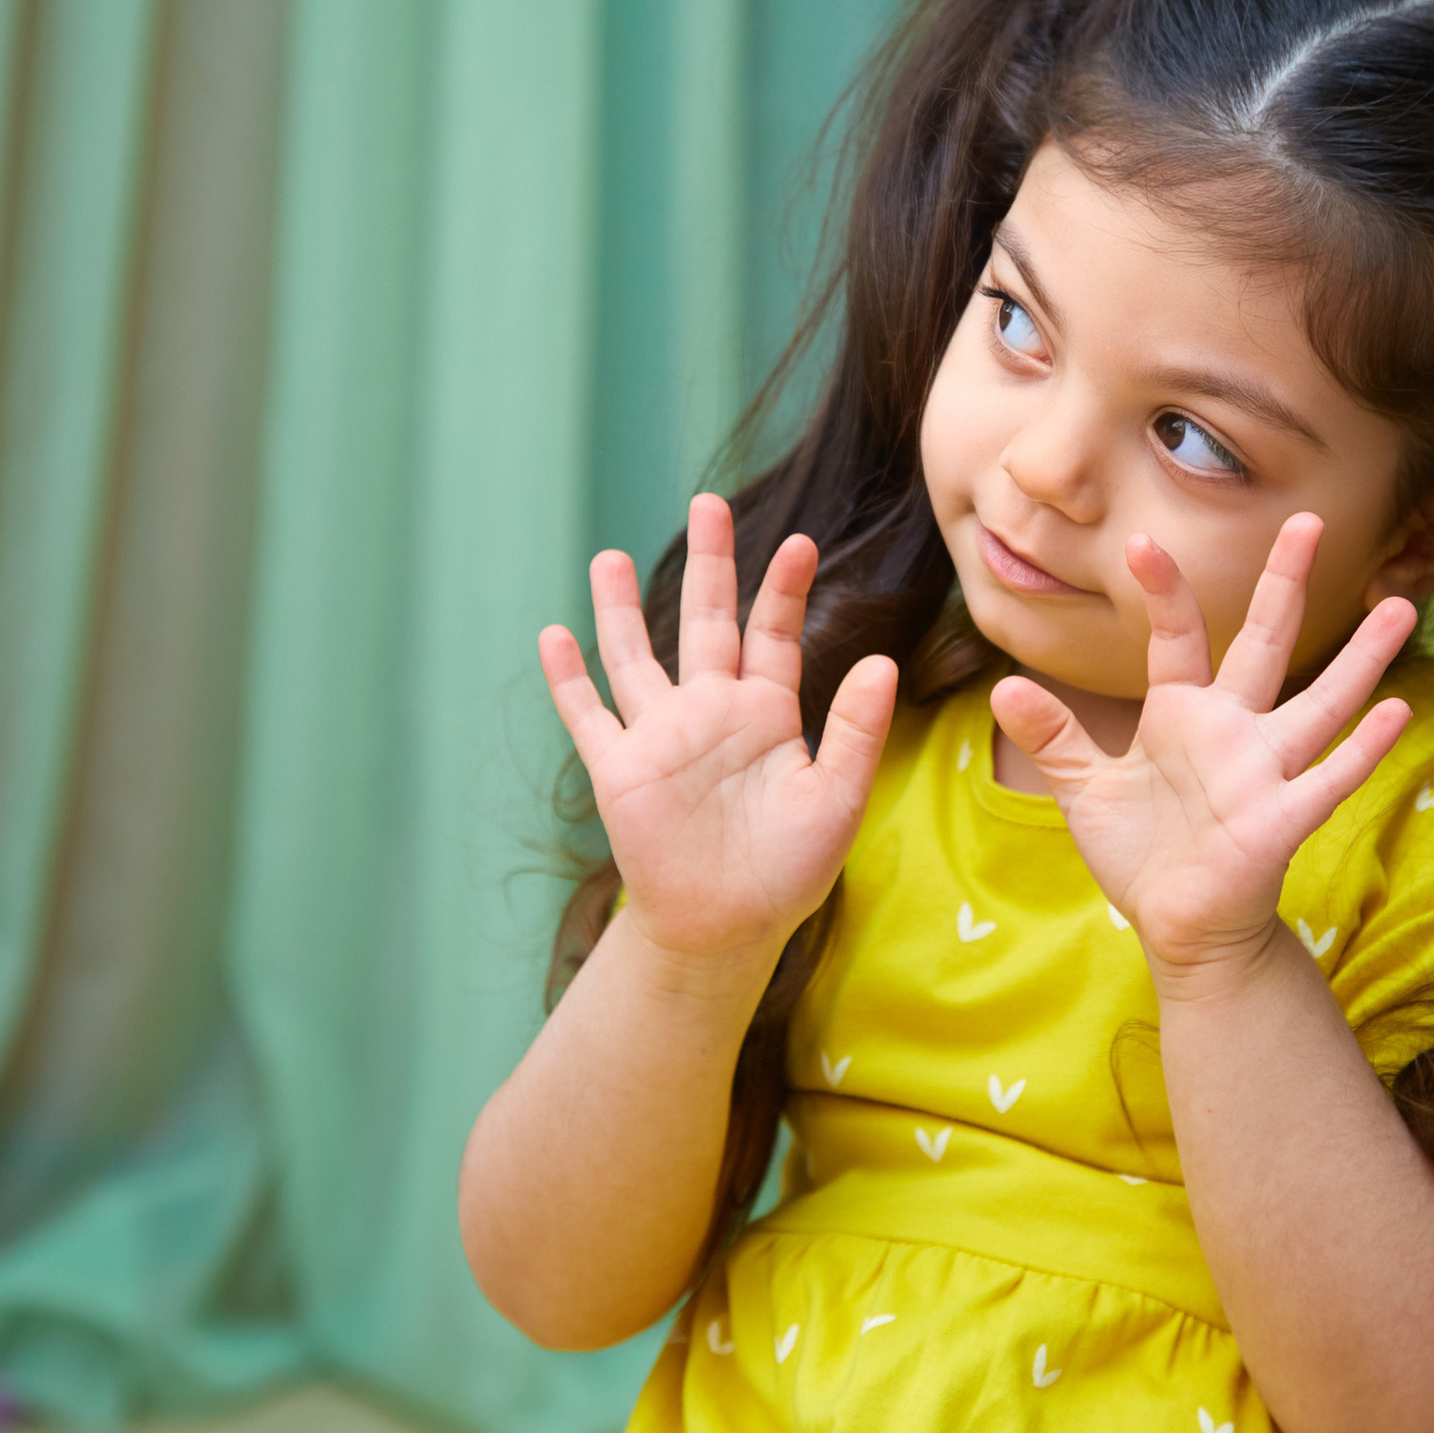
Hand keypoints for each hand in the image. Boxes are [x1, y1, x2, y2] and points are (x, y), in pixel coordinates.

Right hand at [538, 494, 899, 978]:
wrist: (728, 929)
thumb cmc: (790, 870)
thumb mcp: (837, 799)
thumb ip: (857, 732)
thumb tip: (880, 662)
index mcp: (767, 714)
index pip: (773, 635)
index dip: (784, 589)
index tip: (801, 542)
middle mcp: (711, 712)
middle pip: (704, 621)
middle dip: (708, 563)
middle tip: (706, 503)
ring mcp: (661, 738)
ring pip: (636, 656)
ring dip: (621, 608)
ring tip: (609, 555)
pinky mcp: (620, 770)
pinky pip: (588, 716)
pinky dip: (569, 678)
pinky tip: (553, 635)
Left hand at [989, 513, 1415, 977]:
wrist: (1180, 928)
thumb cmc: (1142, 853)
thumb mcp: (1086, 789)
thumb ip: (1055, 736)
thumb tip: (1004, 686)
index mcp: (1183, 716)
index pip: (1177, 638)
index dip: (1164, 592)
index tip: (1144, 541)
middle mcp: (1233, 732)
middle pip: (1264, 644)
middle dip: (1284, 584)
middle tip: (1310, 520)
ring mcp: (1264, 774)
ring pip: (1322, 704)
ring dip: (1362, 659)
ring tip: (1403, 606)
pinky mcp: (1282, 822)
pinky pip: (1330, 779)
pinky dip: (1363, 750)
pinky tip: (1399, 712)